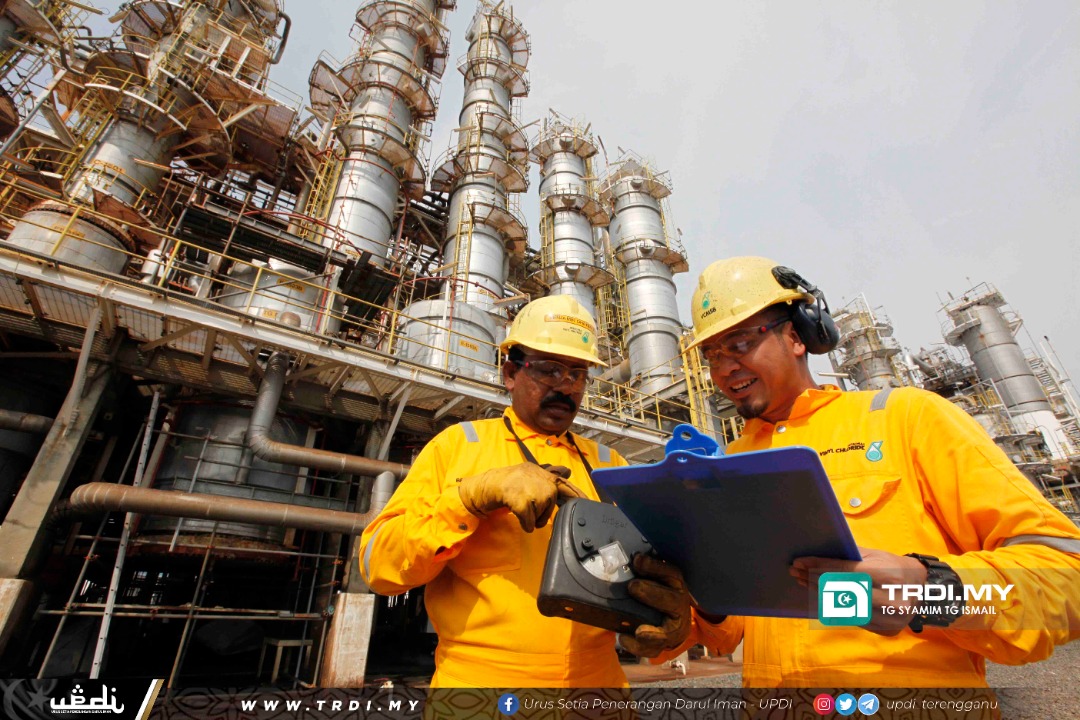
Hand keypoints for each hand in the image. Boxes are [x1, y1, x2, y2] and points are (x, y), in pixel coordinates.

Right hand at [457, 463, 584, 531]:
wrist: (489, 484)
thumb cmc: (511, 482)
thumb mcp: (532, 474)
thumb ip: (550, 475)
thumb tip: (568, 470)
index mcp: (545, 474)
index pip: (566, 486)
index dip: (579, 496)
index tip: (592, 504)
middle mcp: (542, 480)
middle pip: (551, 506)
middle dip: (542, 512)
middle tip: (528, 505)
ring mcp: (532, 490)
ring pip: (541, 516)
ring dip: (532, 518)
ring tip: (521, 507)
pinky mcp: (522, 501)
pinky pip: (530, 522)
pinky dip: (525, 524)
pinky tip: (519, 517)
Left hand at [620, 554, 691, 656]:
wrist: (674, 622)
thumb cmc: (660, 594)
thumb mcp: (656, 578)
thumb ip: (647, 570)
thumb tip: (634, 559)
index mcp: (677, 585)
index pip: (671, 573)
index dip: (655, 567)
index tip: (637, 560)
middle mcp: (679, 606)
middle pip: (671, 601)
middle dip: (651, 593)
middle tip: (632, 586)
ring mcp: (674, 628)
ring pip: (667, 633)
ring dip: (653, 633)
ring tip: (639, 632)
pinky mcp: (664, 645)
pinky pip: (653, 649)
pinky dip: (639, 647)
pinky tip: (624, 639)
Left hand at [790, 547, 928, 635]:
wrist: (924, 591)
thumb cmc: (895, 567)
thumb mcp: (876, 555)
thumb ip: (849, 557)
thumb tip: (817, 557)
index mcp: (885, 575)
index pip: (843, 571)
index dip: (819, 567)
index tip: (799, 562)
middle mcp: (888, 599)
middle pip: (840, 590)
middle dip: (814, 580)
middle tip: (795, 572)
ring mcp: (888, 618)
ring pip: (843, 607)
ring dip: (820, 595)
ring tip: (803, 583)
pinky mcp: (886, 630)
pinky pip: (853, 618)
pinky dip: (835, 608)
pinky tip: (820, 598)